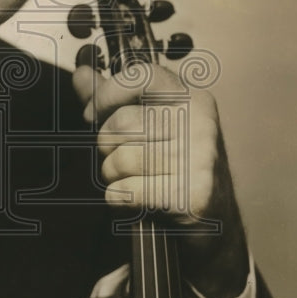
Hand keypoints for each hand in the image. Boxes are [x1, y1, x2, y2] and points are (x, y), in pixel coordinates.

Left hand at [72, 62, 249, 297]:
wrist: (214, 221)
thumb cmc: (178, 169)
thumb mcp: (152, 126)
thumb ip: (115, 99)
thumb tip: (82, 76)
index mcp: (191, 99)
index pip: (141, 77)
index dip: (107, 94)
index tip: (93, 114)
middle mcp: (200, 123)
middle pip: (121, 123)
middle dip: (108, 147)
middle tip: (126, 159)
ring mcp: (199, 159)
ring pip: (120, 160)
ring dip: (114, 177)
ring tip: (135, 181)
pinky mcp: (192, 194)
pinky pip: (126, 191)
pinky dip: (120, 200)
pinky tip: (140, 200)